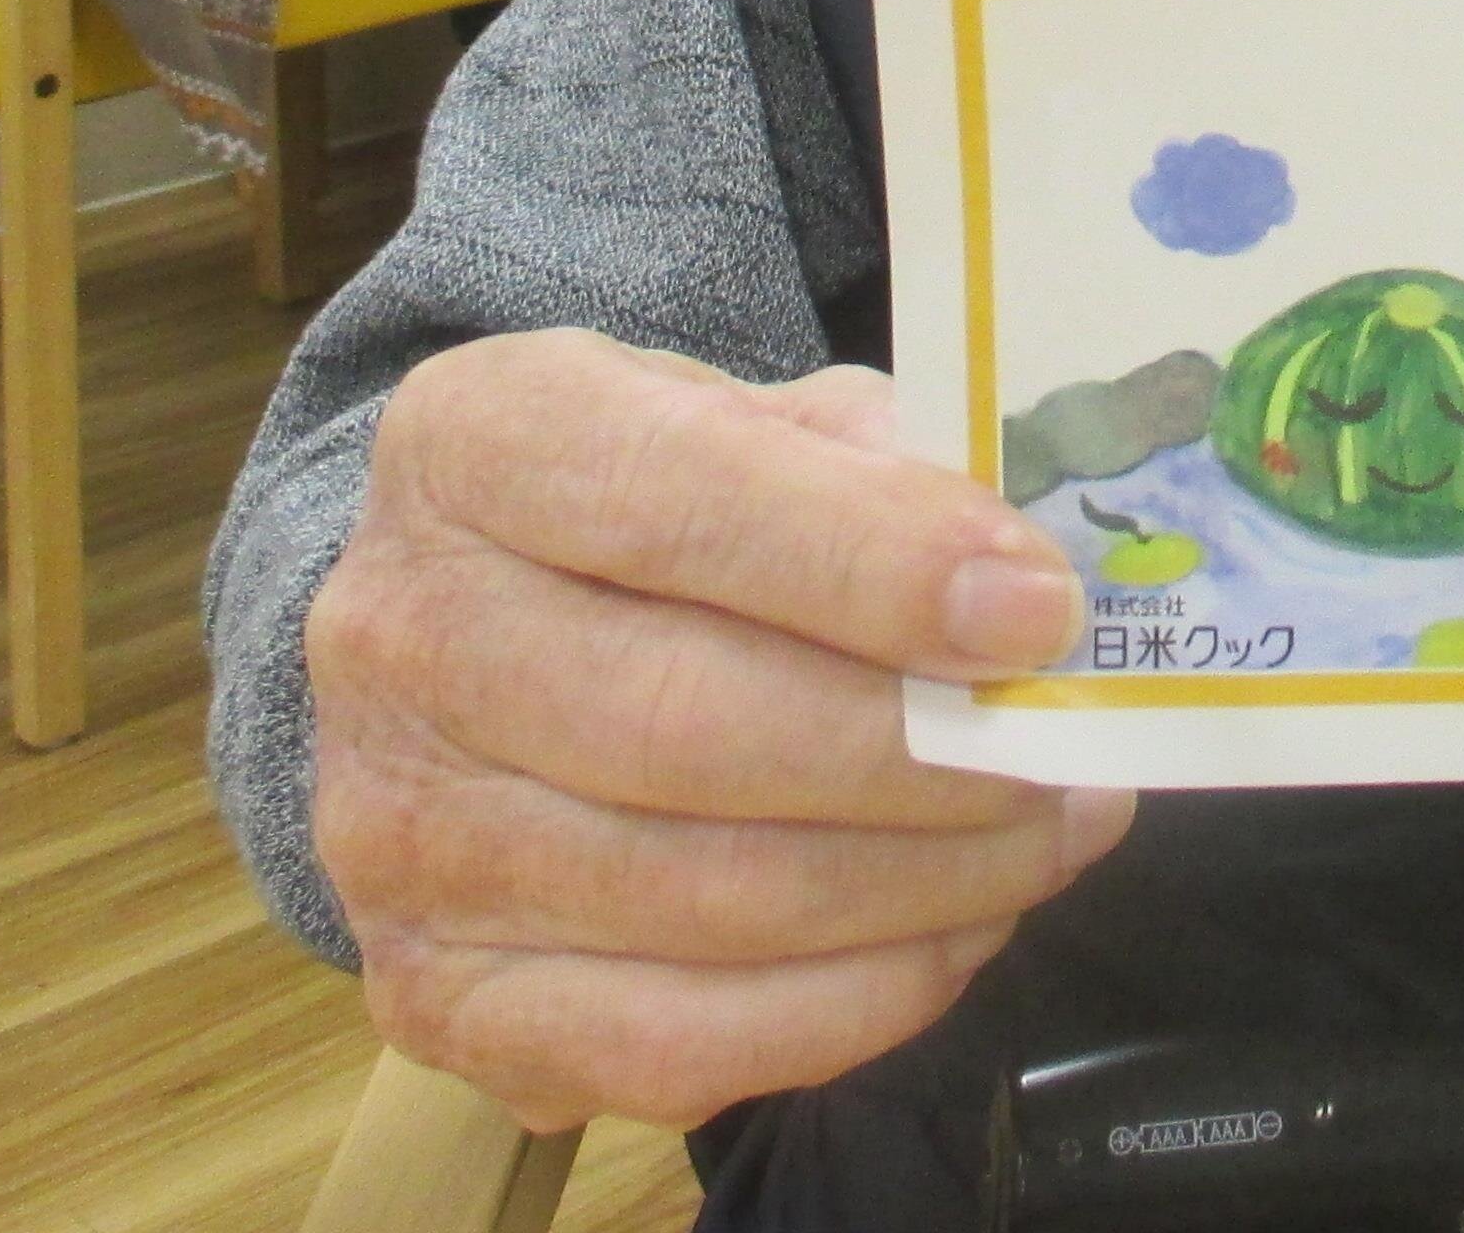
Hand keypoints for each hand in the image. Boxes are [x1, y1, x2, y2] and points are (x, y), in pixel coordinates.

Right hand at [307, 332, 1128, 1129]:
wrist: (472, 628)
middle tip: (1068, 750)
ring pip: (701, 897)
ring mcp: (395, 836)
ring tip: (1045, 835)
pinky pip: (668, 1044)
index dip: (873, 564)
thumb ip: (874, 465)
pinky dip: (849, 1003)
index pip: (678, 500)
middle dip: (921, 754)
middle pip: (689, 725)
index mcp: (475, 443)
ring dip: (921, 883)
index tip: (1037, 610)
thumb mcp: (751, 418)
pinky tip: (951, 934)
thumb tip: (1018, 570)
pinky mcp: (436, 998)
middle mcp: (401, 636)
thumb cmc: (652, 507)